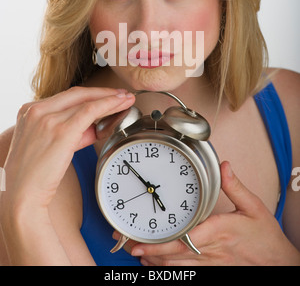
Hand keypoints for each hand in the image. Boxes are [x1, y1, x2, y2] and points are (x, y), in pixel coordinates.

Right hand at [2, 87, 134, 212]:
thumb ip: (71, 132)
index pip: (67, 96)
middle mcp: (36, 110)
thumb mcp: (49, 144)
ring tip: (126, 100)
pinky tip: (118, 104)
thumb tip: (94, 126)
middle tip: (122, 95)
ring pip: (87, 101)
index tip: (107, 96)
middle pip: (78, 93)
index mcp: (29, 110)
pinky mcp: (61, 130)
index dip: (91, 94)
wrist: (21, 195)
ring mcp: (47, 118)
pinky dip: (107, 105)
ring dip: (111, 99)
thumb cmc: (33, 174)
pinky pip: (90, 110)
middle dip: (104, 92)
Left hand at [122, 162, 299, 265]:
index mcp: (218, 231)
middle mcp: (211, 250)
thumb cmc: (265, 237)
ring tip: (137, 254)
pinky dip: (170, 269)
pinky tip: (157, 265)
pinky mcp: (212, 270)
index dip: (161, 244)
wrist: (278, 262)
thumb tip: (224, 167)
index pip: (185, 239)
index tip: (143, 242)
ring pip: (178, 266)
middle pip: (175, 255)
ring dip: (157, 261)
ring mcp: (211, 263)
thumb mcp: (254, 207)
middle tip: (132, 246)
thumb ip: (235, 187)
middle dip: (151, 252)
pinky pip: (187, 272)